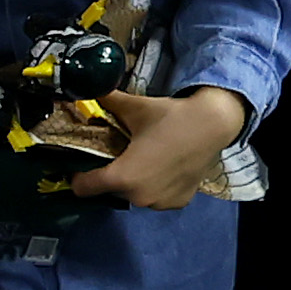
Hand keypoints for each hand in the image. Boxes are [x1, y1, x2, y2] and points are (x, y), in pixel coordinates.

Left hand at [76, 83, 250, 209]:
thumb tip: (87, 86)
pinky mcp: (178, 203)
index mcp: (122, 176)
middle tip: (123, 155)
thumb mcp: (135, 107)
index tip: (83, 165)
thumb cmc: (170, 117)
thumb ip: (106, 100)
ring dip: (135, 183)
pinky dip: (157, 187)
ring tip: (147, 161)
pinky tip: (166, 169)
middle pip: (111, 190)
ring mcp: (160, 203)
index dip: (79, 175)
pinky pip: (157, 198)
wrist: (212, 125)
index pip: (84, 188)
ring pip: (135, 195)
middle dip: (112, 175)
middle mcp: (139, 197)